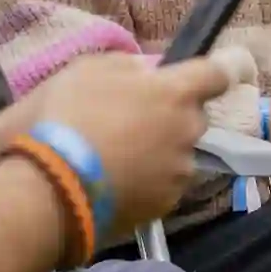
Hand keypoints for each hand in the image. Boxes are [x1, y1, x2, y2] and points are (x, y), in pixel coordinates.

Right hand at [35, 54, 226, 230]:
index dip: (220, 71)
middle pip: (193, 117)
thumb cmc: (67, 117)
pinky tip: (117, 182)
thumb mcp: (87, 70)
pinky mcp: (166, 205)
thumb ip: (126, 66)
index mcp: (175, 92)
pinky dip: (148, 181)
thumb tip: (144, 73)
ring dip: (160, 151)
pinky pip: (164, 184)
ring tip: (119, 158)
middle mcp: (188, 131)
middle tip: (134, 120)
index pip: (219, 74)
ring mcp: (179, 171)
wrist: (50, 186)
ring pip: (179, 153)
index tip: (214, 74)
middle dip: (172, 116)